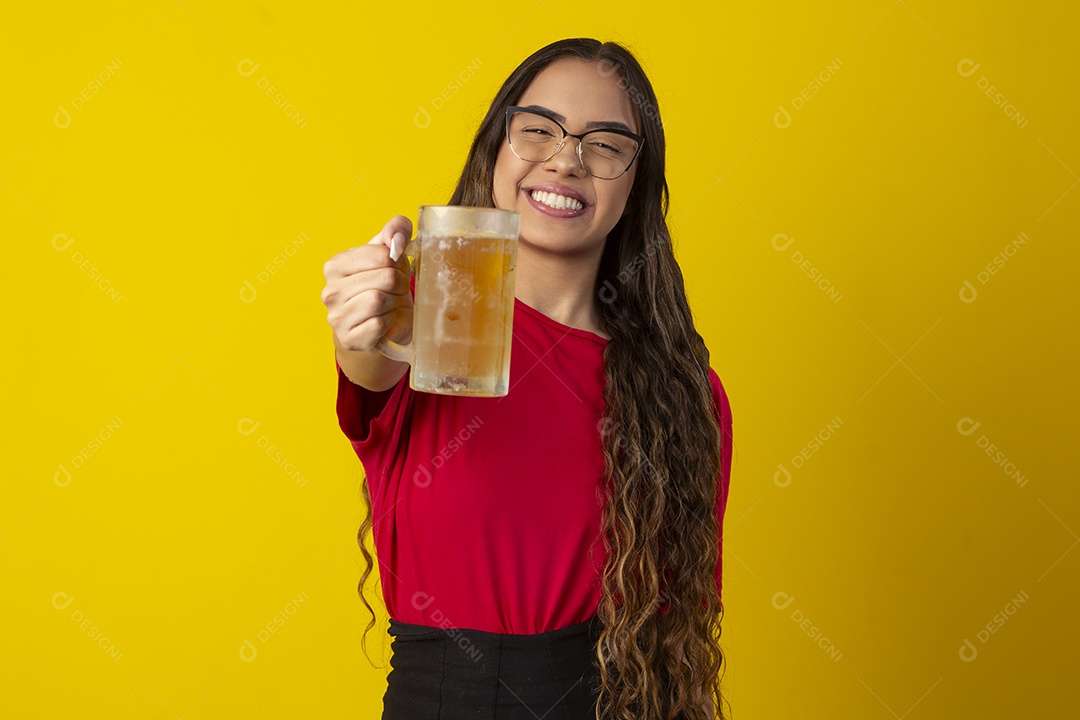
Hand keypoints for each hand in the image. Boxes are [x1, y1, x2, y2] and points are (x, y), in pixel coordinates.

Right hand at [321, 215, 413, 353]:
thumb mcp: (390, 256)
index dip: (397, 263)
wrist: (382, 327)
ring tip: (390, 305)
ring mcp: (336, 317)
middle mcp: (330, 291)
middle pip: (385, 277)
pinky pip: (379, 324)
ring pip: (379, 300)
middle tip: (397, 290)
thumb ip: (395, 233)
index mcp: (335, 265)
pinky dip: (389, 322)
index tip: (395, 270)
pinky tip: (385, 322)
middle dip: (400, 284)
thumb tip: (396, 234)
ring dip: (394, 303)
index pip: (381, 254)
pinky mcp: (349, 339)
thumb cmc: (385, 287)